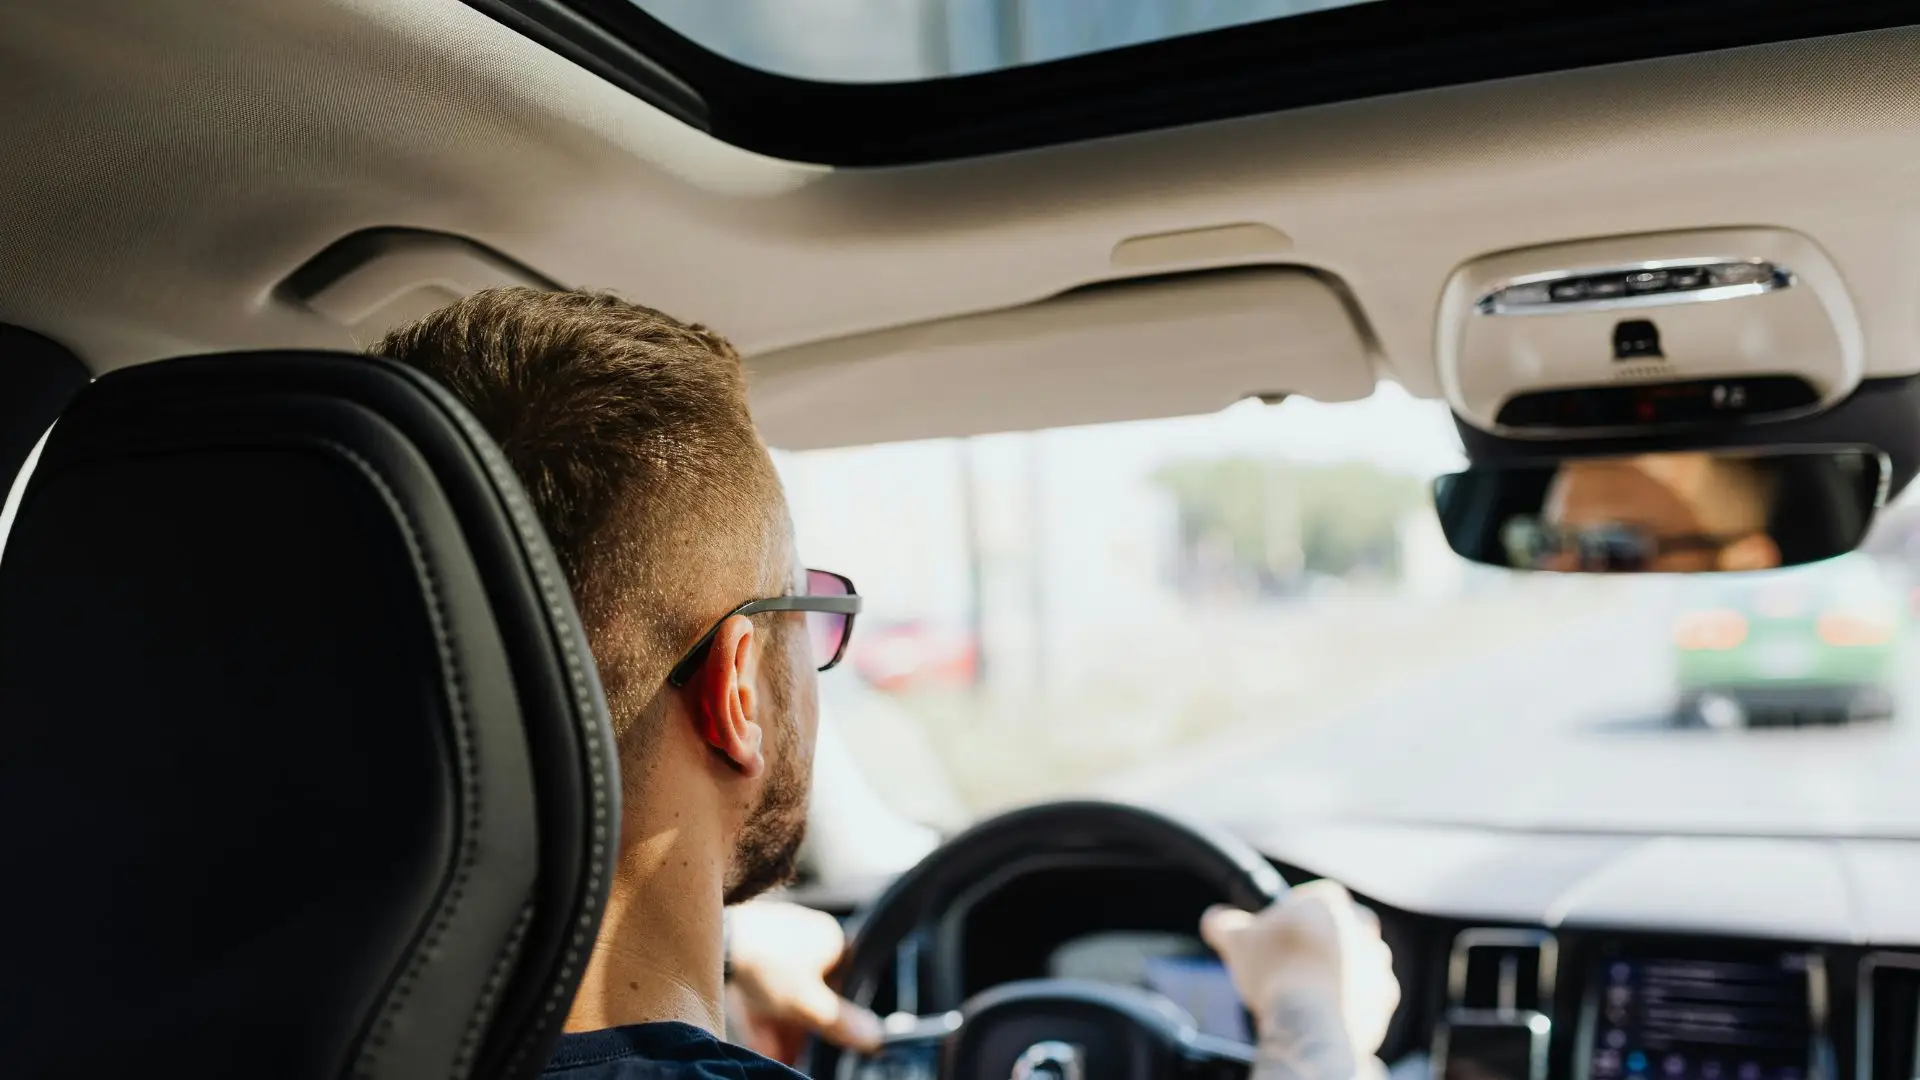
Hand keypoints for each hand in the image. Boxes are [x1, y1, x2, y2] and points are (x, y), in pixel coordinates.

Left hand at [724, 899, 883, 1062]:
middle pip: (811, 991)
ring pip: (784, 990)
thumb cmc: (767, 964)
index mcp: (831, 938)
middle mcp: (806, 934)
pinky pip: (761, 985)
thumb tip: (875, 1037)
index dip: (836, 1015)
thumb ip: (841, 1023)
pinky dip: (762, 1013)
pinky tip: (759, 1040)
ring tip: (777, 1053)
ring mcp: (775, 939)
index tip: (828, 1039)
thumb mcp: (809, 1004)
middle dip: (803, 1028)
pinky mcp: (748, 947)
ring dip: (781, 1026)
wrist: (716, 940)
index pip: (846, 981)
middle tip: (797, 1052)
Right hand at [1201, 880, 1398, 1065]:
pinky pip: (1367, 994)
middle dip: (1321, 941)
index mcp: (1330, 902)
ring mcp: (1378, 964)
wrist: (1310, 1022)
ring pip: (1357, 960)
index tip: (1279, 934)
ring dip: (1339, 971)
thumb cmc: (1275, 972)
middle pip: (1340, 927)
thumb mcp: (1235, 939)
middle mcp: (1363, 927)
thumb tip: (1215, 919)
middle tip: (1294, 961)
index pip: (1314, 897)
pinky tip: (1325, 1010)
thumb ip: (1223, 922)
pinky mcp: (1385, 998)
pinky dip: (1350, 1000)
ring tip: (1307, 990)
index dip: (1293, 914)